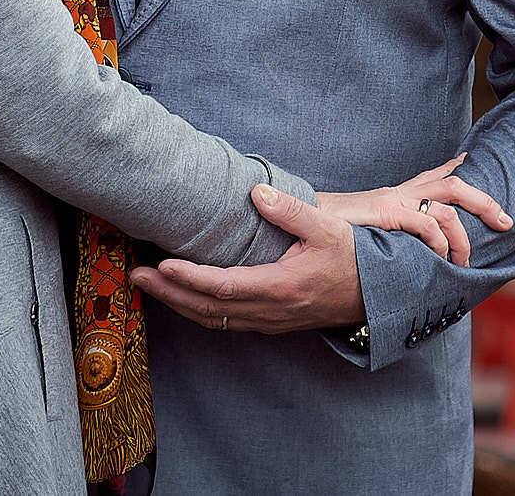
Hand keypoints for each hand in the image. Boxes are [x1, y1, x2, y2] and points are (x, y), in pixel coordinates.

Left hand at [128, 162, 512, 335]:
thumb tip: (256, 192)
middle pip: (208, 308)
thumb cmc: (353, 259)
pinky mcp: (269, 322)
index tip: (161, 265)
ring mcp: (268, 321)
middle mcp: (269, 311)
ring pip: (213, 319)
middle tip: (136, 276)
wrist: (378, 297)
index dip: (189, 278)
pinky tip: (181, 297)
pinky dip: (197, 310)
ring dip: (177, 303)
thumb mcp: (327, 228)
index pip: (223, 287)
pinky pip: (225, 321)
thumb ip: (291, 210)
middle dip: (169, 293)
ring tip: (148, 284)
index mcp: (280, 288)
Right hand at [321, 155, 511, 265]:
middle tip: (506, 222)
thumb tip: (396, 250)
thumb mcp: (362, 230)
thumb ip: (384, 234)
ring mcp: (394, 200)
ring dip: (464, 236)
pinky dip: (440, 241)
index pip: (433, 175)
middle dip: (484, 202)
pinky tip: (440, 258)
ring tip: (465, 261)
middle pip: (453, 184)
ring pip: (448, 205)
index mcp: (395, 195)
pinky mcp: (385, 212)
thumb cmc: (326, 232)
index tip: (472, 162)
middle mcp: (399, 193)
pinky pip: (425, 223)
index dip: (456, 167)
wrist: (299, 223)